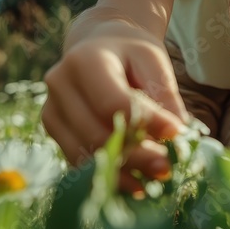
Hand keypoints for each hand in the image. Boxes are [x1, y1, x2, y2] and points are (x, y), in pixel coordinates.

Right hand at [41, 21, 190, 195]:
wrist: (98, 45)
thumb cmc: (129, 53)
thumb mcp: (152, 60)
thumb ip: (165, 93)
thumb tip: (178, 132)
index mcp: (85, 60)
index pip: (113, 101)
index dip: (144, 123)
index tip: (176, 135)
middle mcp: (60, 84)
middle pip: (97, 132)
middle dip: (135, 155)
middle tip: (167, 168)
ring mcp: (52, 108)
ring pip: (85, 152)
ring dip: (121, 172)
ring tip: (153, 181)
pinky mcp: (53, 129)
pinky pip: (78, 159)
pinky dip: (107, 174)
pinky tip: (134, 183)